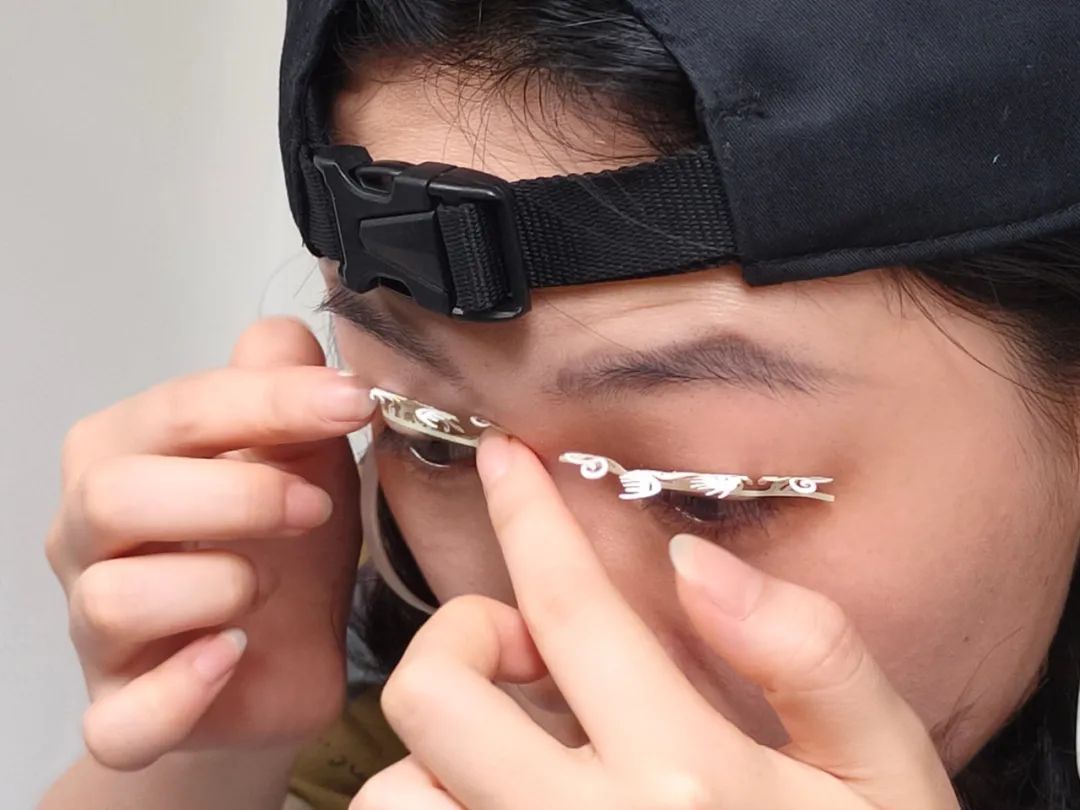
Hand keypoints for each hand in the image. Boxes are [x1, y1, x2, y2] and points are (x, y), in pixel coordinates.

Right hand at [45, 318, 371, 769]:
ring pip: (114, 598)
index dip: (268, 402)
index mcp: (125, 455)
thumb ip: (283, 390)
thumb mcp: (301, 455)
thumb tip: (285, 335)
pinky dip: (183, 689)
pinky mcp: (123, 713)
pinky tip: (234, 654)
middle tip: (315, 504)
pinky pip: (124, 717)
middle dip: (235, 492)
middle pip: (115, 494)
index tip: (352, 402)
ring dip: (218, 584)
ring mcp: (97, 632)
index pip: (176, 410)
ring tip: (271, 586)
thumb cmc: (282, 546)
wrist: (282, 658)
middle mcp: (89, 536)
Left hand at [353, 431, 959, 809]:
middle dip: (461, 634)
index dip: (529, 517)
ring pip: (396, 789)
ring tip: (516, 750)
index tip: (502, 458)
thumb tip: (695, 563)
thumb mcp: (887, 772)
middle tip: (528, 648)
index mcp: (684, 775)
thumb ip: (811, 654)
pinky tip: (505, 799)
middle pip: (433, 692)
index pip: (572, 608)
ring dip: (440, 747)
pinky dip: (440, 806)